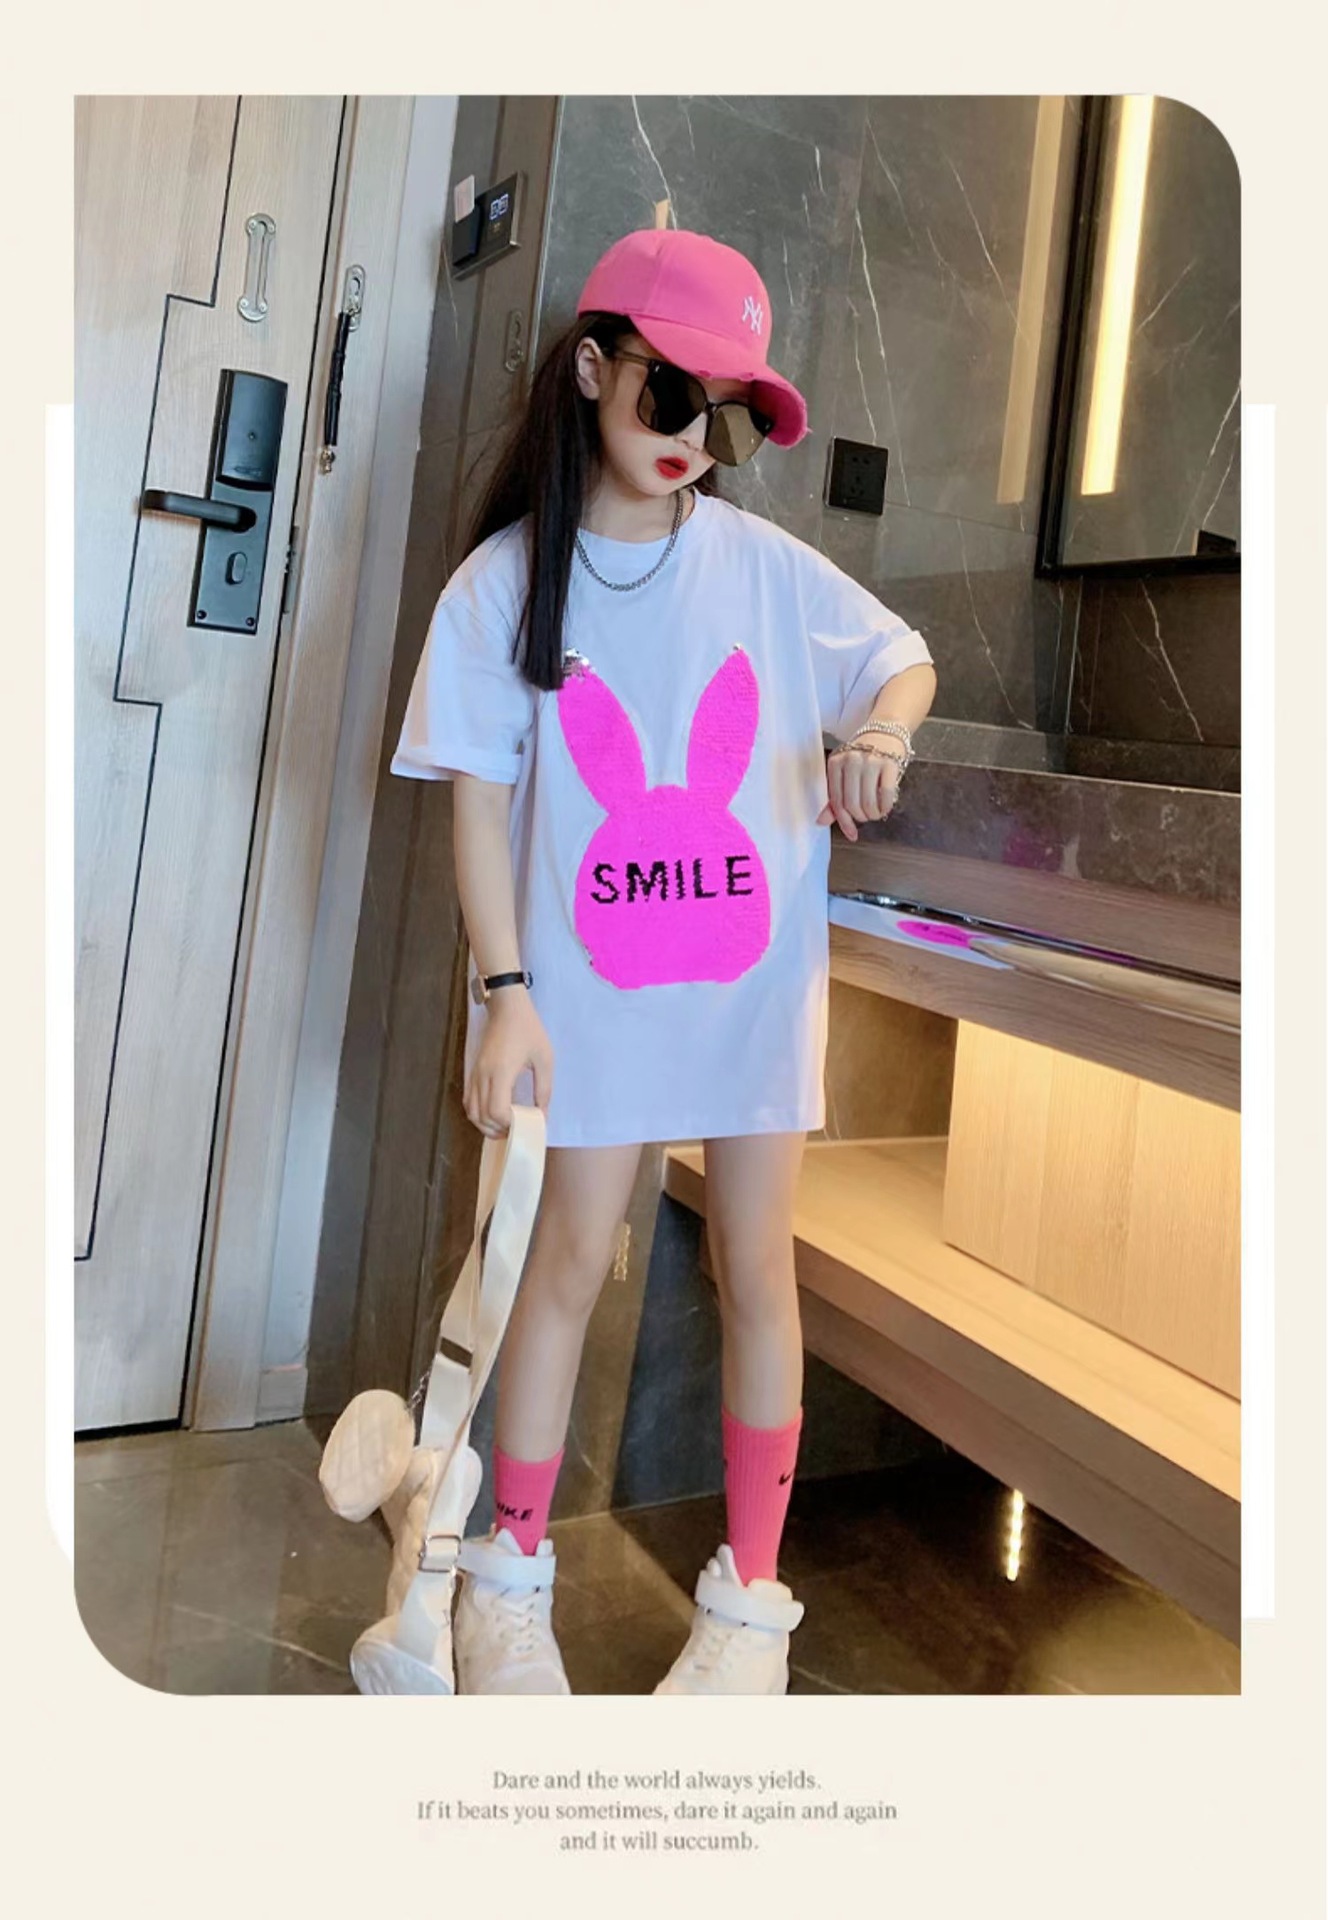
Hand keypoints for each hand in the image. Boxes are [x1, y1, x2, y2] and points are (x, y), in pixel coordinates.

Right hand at [465, 991, 553, 1136]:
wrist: (507, 1008)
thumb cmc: (529, 1030)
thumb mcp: (545, 1059)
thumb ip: (544, 1089)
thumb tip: (542, 1116)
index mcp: (501, 1072)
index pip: (496, 1110)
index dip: (508, 1124)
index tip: (523, 1124)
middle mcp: (484, 1075)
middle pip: (481, 1116)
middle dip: (497, 1129)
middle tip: (514, 1131)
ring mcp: (476, 1073)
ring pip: (471, 1110)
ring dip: (485, 1124)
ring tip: (503, 1127)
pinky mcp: (474, 1071)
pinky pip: (469, 1100)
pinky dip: (477, 1113)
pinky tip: (492, 1114)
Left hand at [816, 742, 903, 840]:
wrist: (885, 732)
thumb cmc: (863, 757)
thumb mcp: (844, 773)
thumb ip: (834, 797)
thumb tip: (821, 821)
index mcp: (835, 764)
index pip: (836, 800)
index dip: (844, 822)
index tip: (852, 834)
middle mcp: (851, 761)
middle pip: (852, 803)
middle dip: (860, 817)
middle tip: (866, 817)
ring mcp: (870, 761)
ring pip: (868, 801)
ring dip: (873, 814)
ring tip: (876, 813)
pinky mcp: (889, 763)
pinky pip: (886, 794)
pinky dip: (885, 807)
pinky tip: (885, 807)